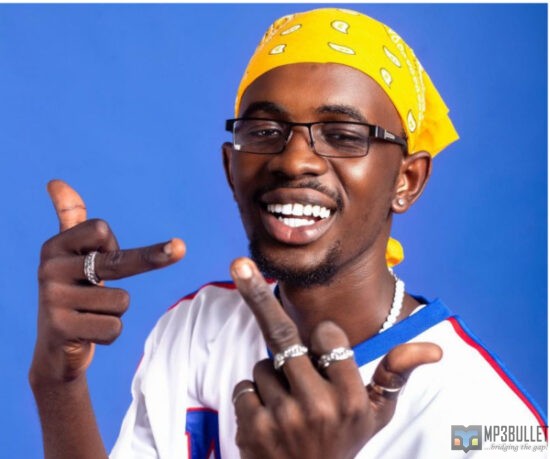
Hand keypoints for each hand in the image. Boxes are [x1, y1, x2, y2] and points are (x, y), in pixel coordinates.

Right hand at [30, 180, 184, 383]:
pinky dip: (111, 333)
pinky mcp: (62, 329)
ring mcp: (53, 300)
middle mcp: (49, 270)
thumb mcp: (70, 256)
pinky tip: (89, 334)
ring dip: (115, 312)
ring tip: (91, 314)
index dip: (112, 243)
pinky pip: (114, 327)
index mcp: (53, 247)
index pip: (101, 229)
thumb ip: (69, 218)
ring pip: (121, 300)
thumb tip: (55, 181)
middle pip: (117, 261)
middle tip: (181, 247)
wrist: (55, 347)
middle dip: (155, 256)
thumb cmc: (73, 293)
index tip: (100, 255)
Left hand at [230, 258, 441, 458]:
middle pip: (283, 337)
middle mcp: (319, 407)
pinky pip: (245, 388)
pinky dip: (253, 396)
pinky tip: (269, 420)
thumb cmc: (344, 441)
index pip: (328, 335)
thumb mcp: (378, 413)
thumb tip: (434, 348)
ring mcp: (284, 419)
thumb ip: (396, 374)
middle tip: (240, 264)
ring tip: (289, 406)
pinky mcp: (254, 429)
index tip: (324, 341)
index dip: (324, 334)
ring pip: (264, 366)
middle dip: (258, 296)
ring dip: (271, 376)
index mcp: (352, 398)